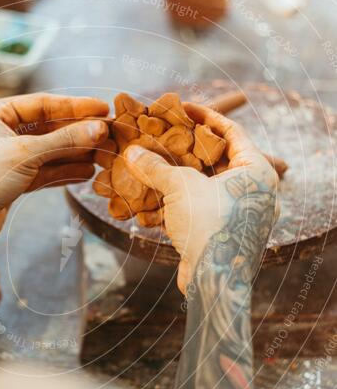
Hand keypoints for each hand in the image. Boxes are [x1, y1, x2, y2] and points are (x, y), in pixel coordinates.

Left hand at [0, 93, 108, 253]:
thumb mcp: (25, 154)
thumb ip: (64, 140)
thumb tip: (99, 128)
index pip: (42, 104)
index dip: (75, 107)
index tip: (103, 109)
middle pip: (48, 128)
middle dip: (78, 133)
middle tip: (109, 134)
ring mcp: (6, 157)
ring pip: (48, 151)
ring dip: (76, 154)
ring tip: (104, 155)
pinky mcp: (11, 181)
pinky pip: (44, 171)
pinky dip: (64, 172)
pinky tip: (87, 173)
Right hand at [124, 103, 278, 293]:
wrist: (213, 280)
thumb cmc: (209, 225)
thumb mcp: (180, 186)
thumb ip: (156, 167)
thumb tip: (132, 153)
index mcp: (256, 171)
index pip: (232, 132)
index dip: (205, 117)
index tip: (183, 108)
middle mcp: (254, 193)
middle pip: (217, 160)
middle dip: (186, 150)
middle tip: (163, 137)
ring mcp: (240, 216)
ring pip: (205, 188)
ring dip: (177, 179)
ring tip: (151, 167)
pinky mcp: (223, 237)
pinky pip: (199, 212)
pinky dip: (177, 205)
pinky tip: (150, 202)